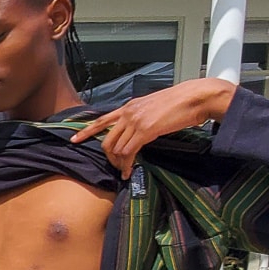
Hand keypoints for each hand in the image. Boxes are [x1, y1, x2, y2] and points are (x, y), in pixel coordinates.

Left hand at [71, 78, 237, 176]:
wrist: (194, 98)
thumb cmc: (179, 104)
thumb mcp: (153, 107)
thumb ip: (141, 117)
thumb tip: (137, 131)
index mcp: (129, 106)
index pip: (101, 119)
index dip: (86, 131)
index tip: (74, 139)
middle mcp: (128, 112)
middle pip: (106, 138)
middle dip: (108, 156)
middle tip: (117, 166)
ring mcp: (135, 121)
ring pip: (116, 147)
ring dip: (119, 163)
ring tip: (125, 170)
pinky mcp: (145, 130)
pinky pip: (128, 151)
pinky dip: (127, 164)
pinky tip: (129, 171)